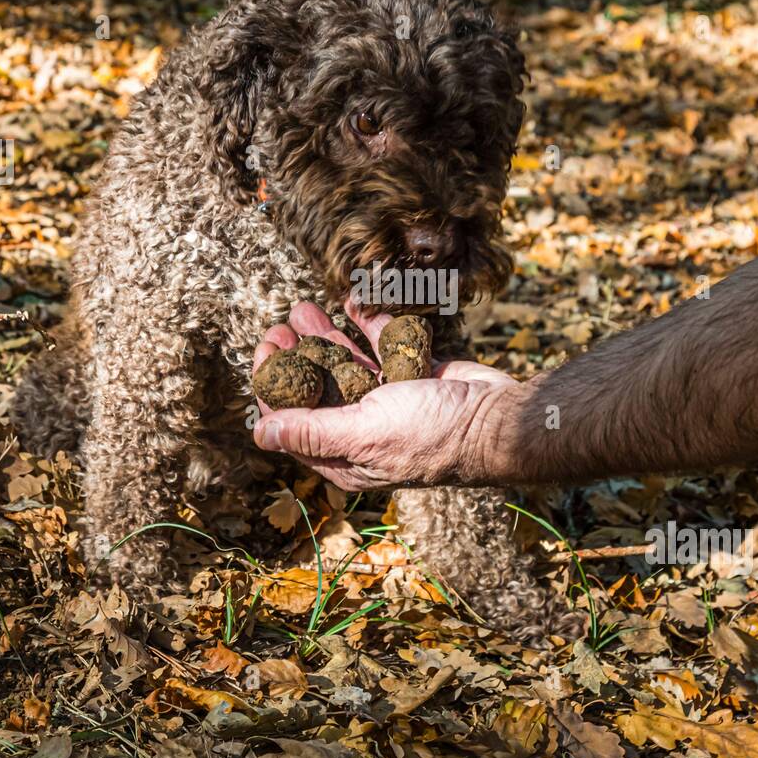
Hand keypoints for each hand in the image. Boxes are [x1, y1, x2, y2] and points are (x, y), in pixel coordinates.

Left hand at [251, 299, 519, 490]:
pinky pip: (383, 348)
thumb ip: (312, 431)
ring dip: (325, 336)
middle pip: (317, 389)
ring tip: (304, 308)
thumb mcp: (365, 431)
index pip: (294, 422)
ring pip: (347, 366)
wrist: (498, 420)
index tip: (265, 350)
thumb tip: (259, 435)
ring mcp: (390, 403)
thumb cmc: (433, 434)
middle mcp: (363, 430)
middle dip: (296, 356)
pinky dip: (366, 325)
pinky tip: (350, 302)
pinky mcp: (414, 377)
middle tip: (280, 324)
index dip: (273, 386)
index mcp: (346, 455)